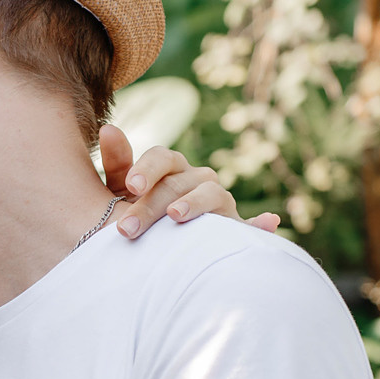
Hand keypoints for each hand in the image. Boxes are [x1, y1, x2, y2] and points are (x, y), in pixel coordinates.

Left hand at [99, 124, 279, 236]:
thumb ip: (118, 164)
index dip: (147, 169)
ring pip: (211, 195)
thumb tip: (110, 129)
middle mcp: (198, 179)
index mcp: (172, 167)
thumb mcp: (122, 193)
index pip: (162, 157)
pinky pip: (249, 226)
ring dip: (195, 204)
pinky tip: (269, 222)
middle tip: (126, 229)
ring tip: (175, 215)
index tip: (131, 186)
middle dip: (150, 205)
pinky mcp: (234, 228)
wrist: (157, 250)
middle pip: (178, 183)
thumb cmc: (138, 215)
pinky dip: (261, 224)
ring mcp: (220, 202)